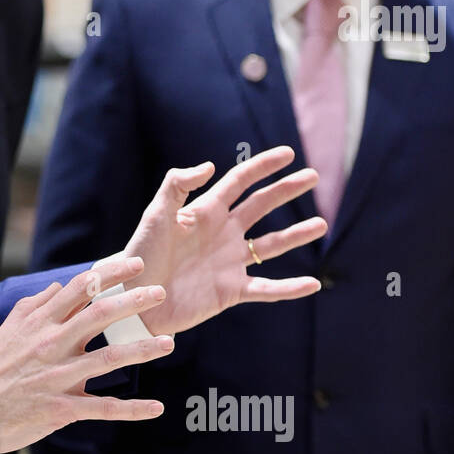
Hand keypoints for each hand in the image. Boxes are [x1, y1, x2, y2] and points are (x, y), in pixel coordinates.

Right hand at [0, 257, 171, 453]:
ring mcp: (58, 377)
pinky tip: (157, 408)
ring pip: (108, 359)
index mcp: (41, 323)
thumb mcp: (9, 328)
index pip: (81, 289)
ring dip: (141, 350)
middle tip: (161, 292)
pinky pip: (102, 408)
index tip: (136, 264)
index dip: (111, 274)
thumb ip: (35, 305)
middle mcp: (52, 345)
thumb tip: (60, 288)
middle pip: (99, 316)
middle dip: (133, 301)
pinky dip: (131, 409)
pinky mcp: (62, 408)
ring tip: (168, 343)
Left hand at [121, 146, 326, 334]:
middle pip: (261, 206)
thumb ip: (177, 187)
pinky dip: (290, 289)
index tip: (287, 153)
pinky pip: (267, 289)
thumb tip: (210, 165)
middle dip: (286, 191)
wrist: (133, 299)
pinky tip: (313, 284)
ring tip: (321, 225)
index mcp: (205, 212)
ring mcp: (229, 262)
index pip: (240, 182)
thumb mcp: (155, 216)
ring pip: (271, 245)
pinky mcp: (231, 291)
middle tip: (313, 177)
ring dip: (296, 235)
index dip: (262, 167)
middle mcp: (222, 234)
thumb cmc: (139, 255)